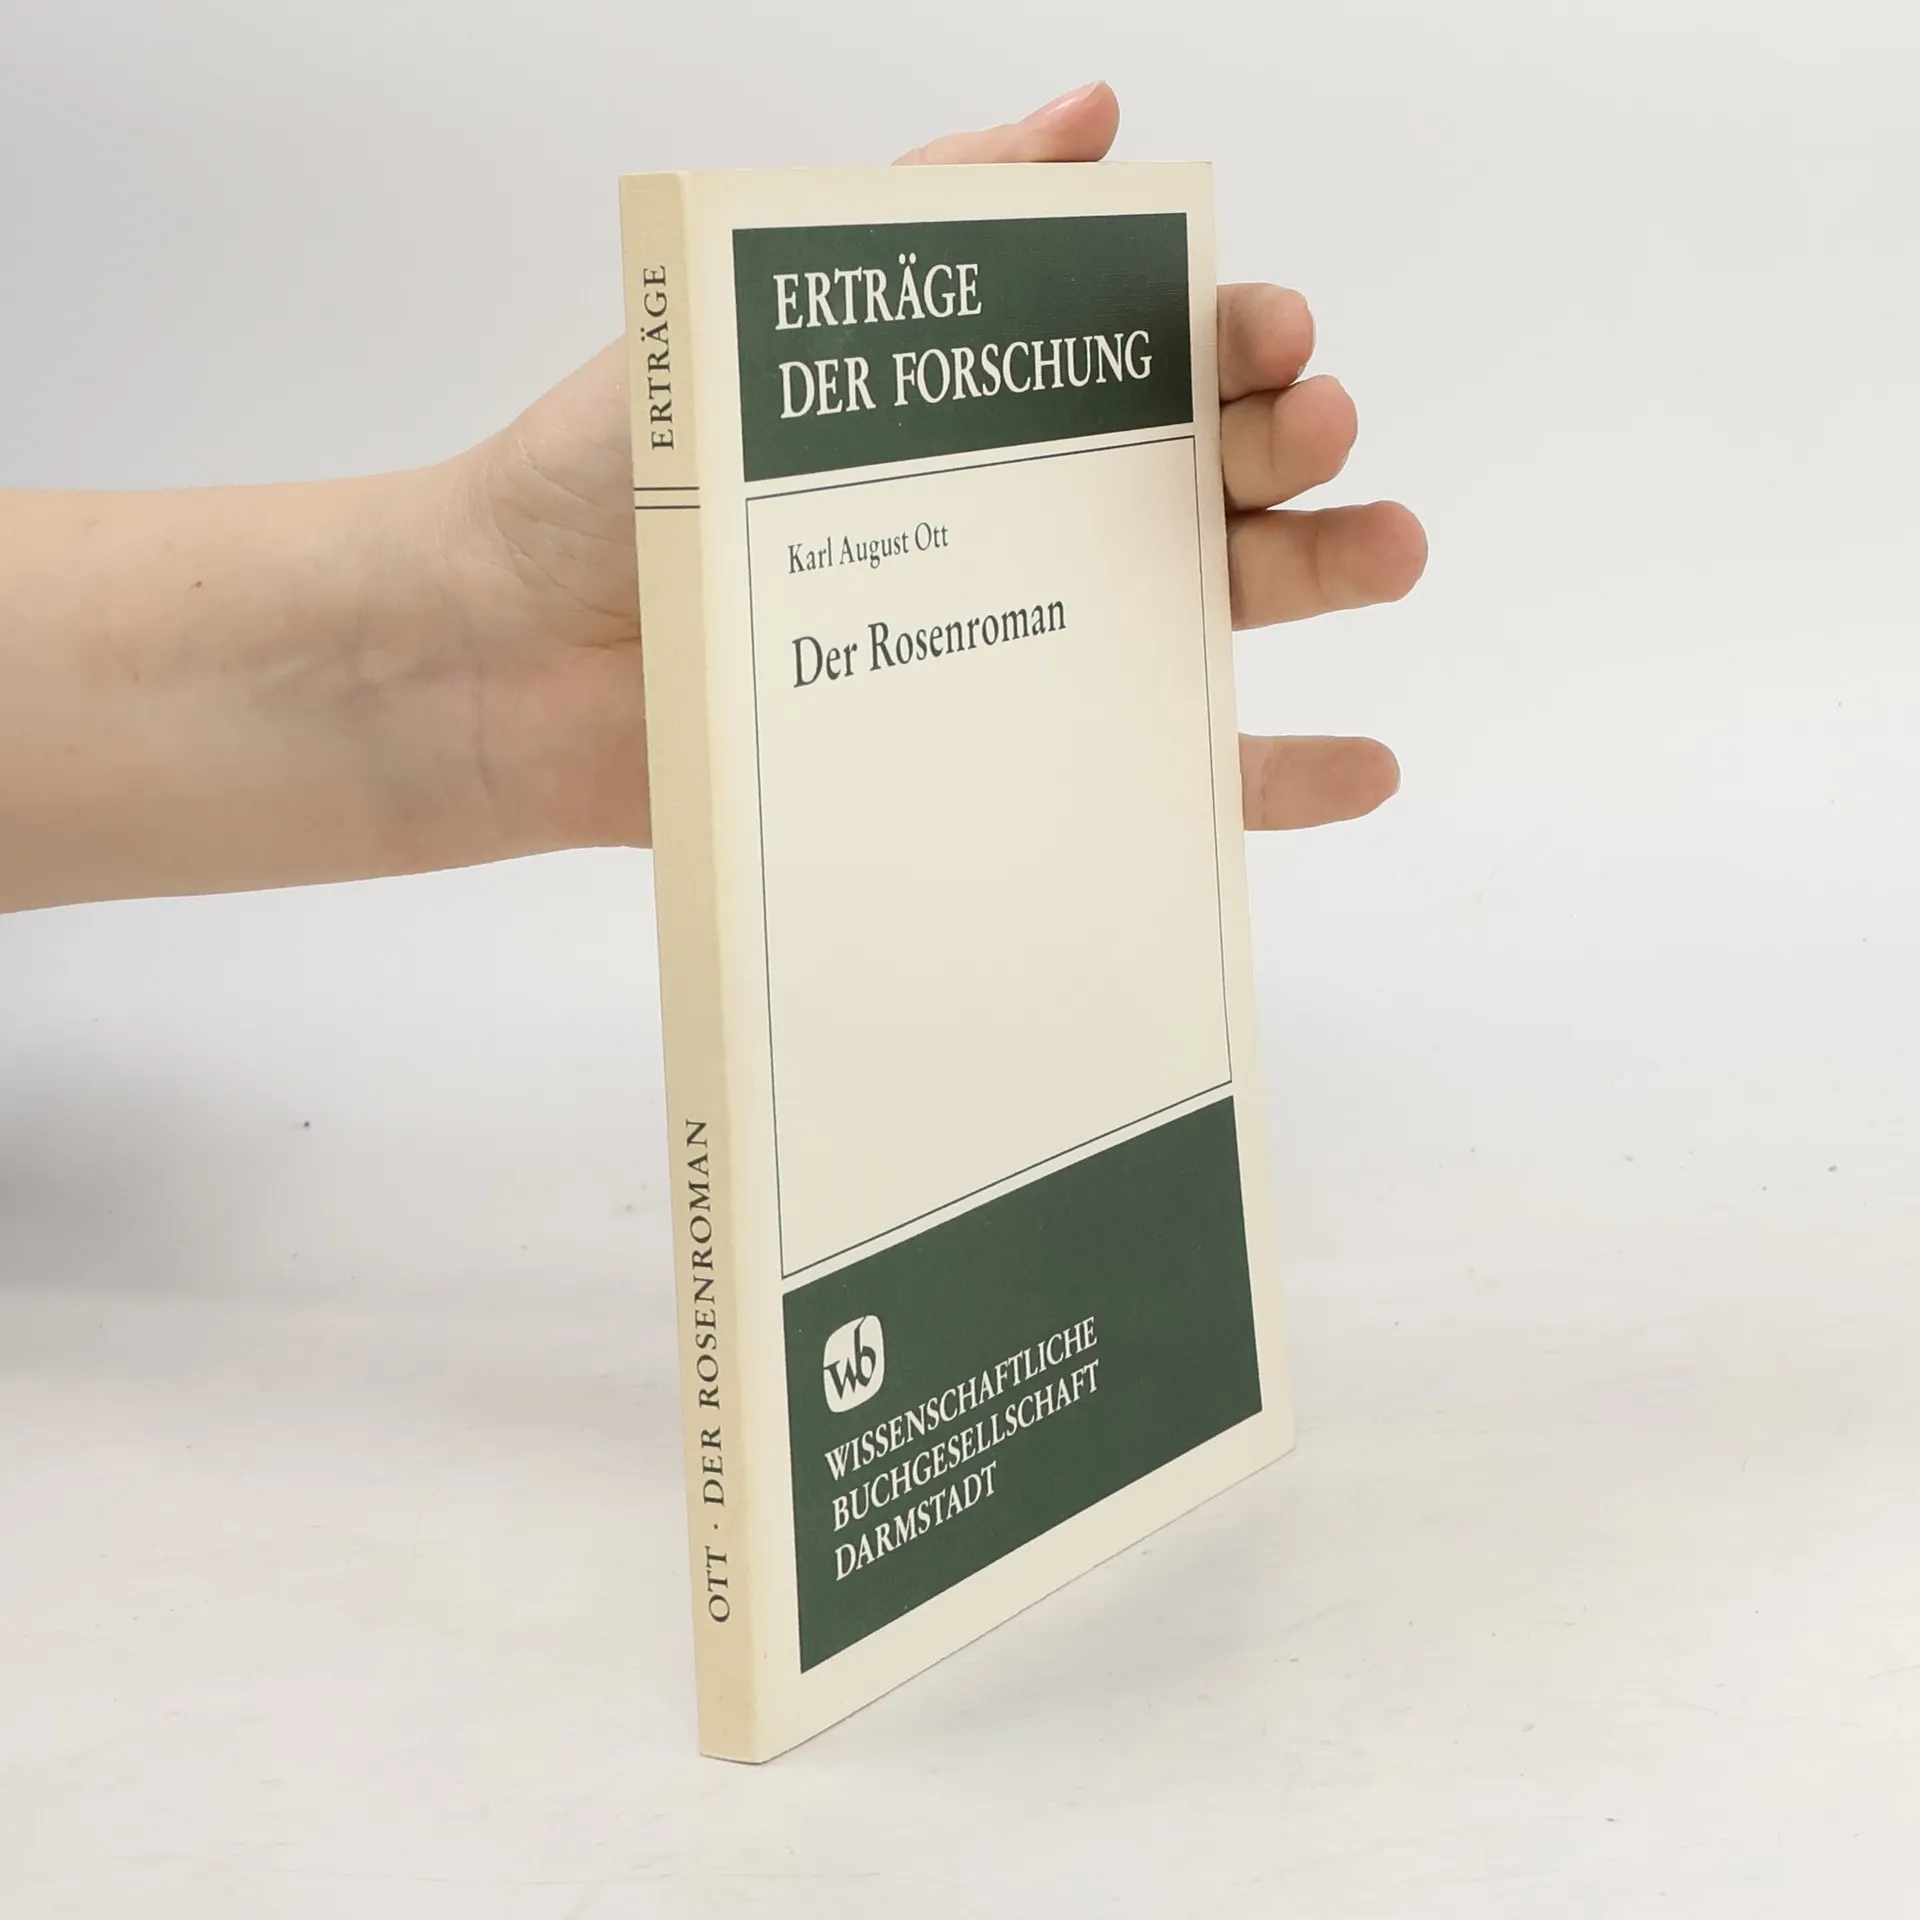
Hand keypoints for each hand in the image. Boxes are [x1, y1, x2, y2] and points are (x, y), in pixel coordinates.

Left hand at [453, 82, 1425, 854]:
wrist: (511, 661)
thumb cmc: (615, 479)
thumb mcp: (764, 313)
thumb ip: (928, 211)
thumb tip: (1100, 109)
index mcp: (989, 403)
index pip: (1151, 356)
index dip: (1228, 337)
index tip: (1270, 332)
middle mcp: (1028, 518)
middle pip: (1204, 475)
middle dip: (1284, 442)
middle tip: (1310, 432)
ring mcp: (1026, 643)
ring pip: (1209, 613)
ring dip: (1320, 574)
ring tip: (1389, 550)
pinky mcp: (1005, 766)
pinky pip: (1158, 781)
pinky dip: (1264, 780)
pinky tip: (1365, 767)